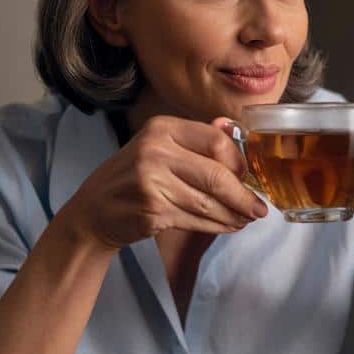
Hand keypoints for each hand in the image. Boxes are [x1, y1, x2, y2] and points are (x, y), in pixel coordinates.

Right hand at [59, 115, 267, 249]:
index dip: (239, 163)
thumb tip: (232, 126)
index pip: (217, 141)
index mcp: (162, 128)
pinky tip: (228, 226)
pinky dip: (217, 225)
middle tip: (259, 209)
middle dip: (243, 196)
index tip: (248, 177)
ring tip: (246, 220)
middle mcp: (155, 150)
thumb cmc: (134, 177)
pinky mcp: (152, 209)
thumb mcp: (159, 147)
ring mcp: (151, 180)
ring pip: (209, 201)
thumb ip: (196, 138)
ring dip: (234, 214)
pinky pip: (196, 219)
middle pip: (217, 175)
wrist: (94, 210)